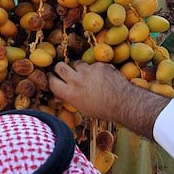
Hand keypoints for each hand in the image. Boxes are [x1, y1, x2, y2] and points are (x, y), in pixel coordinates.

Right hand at [49, 61, 169, 138]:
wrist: (123, 102)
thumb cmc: (102, 109)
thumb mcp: (81, 107)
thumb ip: (70, 97)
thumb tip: (60, 94)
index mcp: (69, 93)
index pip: (51, 81)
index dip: (50, 78)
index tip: (52, 77)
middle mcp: (76, 80)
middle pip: (60, 66)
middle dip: (60, 68)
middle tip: (64, 71)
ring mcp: (88, 71)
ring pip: (77, 63)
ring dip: (79, 68)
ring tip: (86, 75)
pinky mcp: (99, 65)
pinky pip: (93, 64)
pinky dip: (95, 69)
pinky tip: (102, 77)